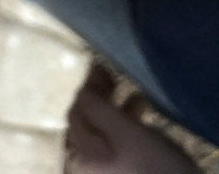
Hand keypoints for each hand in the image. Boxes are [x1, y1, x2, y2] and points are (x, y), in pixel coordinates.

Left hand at [64, 64, 199, 172]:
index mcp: (78, 157)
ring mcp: (101, 171)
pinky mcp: (119, 172)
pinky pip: (113, 144)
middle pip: (86, 121)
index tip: (103, 67)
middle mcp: (83, 166)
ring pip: (101, 131)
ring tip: (137, 97)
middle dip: (100, 97)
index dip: (89, 86)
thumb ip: (97, 108)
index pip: (76, 111)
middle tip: (115, 77)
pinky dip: (123, 127)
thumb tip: (84, 85)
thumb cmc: (153, 166)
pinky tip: (141, 117)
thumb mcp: (125, 133)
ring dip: (114, 109)